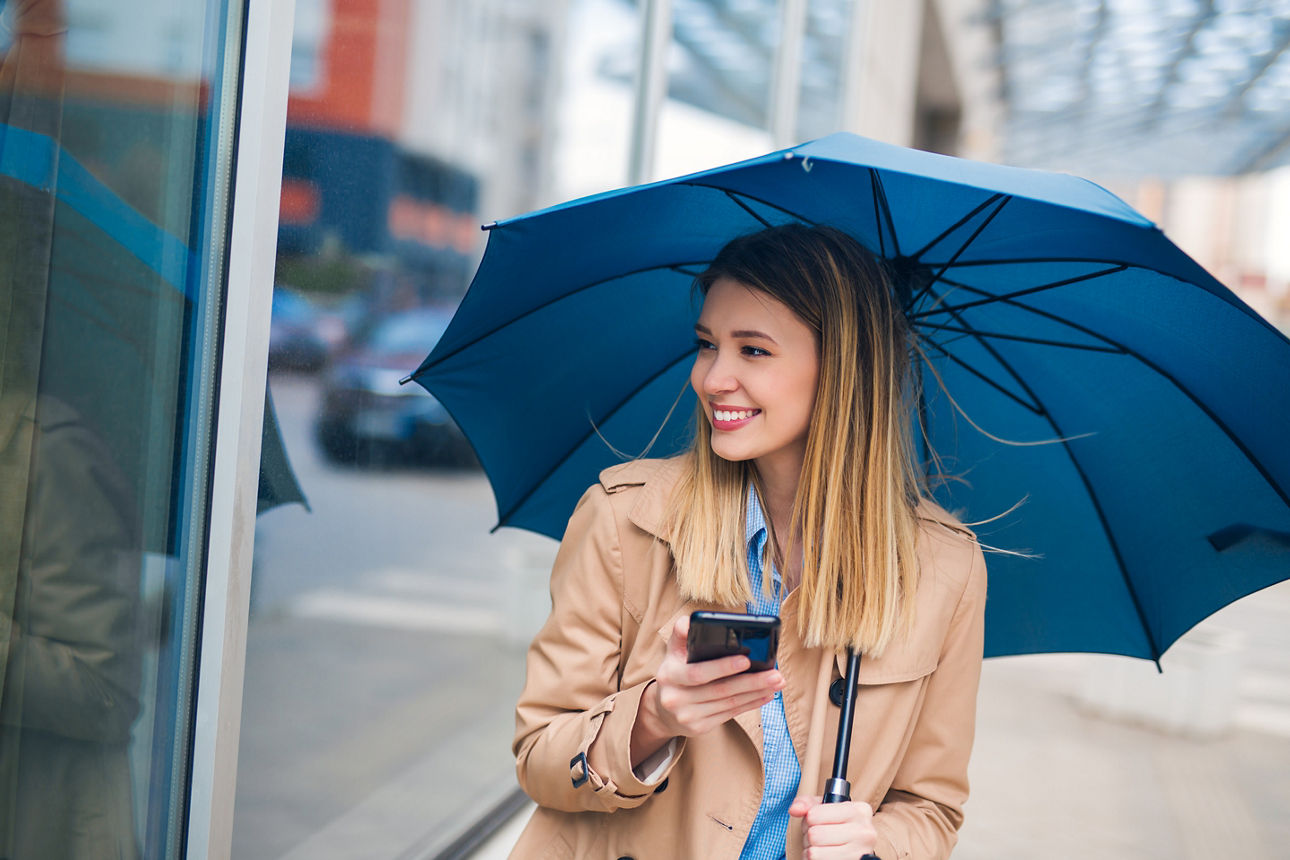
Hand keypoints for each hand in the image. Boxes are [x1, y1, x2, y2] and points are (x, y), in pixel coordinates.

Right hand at [630, 615, 783, 765]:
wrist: (663, 709)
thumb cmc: (677, 671)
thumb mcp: (674, 651)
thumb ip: (682, 634)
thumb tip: (690, 622)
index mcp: (669, 673)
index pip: (697, 672)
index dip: (722, 667)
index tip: (746, 659)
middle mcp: (675, 697)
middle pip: (719, 690)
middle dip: (751, 681)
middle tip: (775, 673)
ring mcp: (687, 715)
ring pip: (728, 702)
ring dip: (756, 692)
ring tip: (777, 682)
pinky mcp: (698, 728)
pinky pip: (730, 714)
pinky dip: (751, 704)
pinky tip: (766, 695)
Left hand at [790, 795, 877, 858]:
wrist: (855, 847)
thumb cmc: (838, 825)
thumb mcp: (824, 808)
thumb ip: (807, 804)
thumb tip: (794, 810)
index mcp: (859, 810)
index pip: (814, 815)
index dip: (808, 820)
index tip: (817, 822)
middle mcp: (864, 831)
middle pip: (814, 835)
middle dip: (809, 837)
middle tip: (818, 837)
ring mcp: (860, 852)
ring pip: (814, 853)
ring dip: (811, 851)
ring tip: (821, 847)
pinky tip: (824, 857)